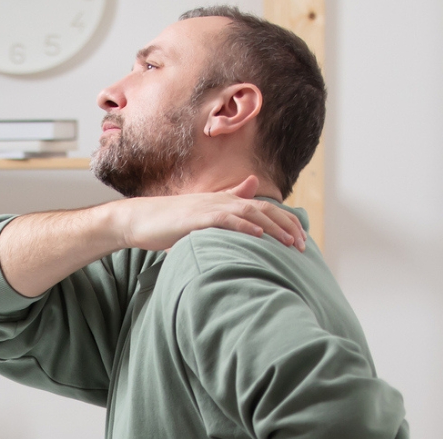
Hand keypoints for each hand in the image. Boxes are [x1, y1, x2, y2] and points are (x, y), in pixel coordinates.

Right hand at [109, 175, 307, 252]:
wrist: (140, 221)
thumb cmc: (169, 222)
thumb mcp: (202, 215)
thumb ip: (226, 204)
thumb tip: (249, 190)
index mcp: (224, 201)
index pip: (263, 208)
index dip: (285, 221)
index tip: (301, 238)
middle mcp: (221, 200)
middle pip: (263, 209)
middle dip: (286, 226)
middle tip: (302, 244)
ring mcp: (209, 208)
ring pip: (250, 213)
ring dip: (272, 227)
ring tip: (288, 242)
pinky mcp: (197, 218)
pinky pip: (225, 220)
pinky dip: (244, 227)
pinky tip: (258, 236)